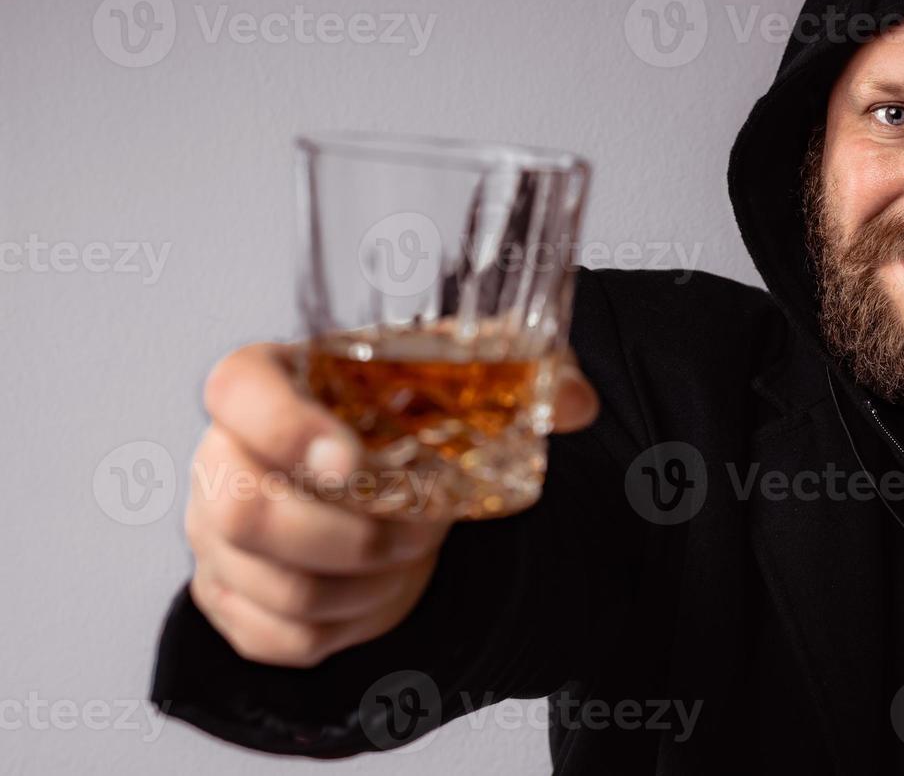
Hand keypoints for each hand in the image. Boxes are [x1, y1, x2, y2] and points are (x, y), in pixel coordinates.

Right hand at [184, 341, 597, 666]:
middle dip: (357, 532)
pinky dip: (350, 626)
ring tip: (415, 550)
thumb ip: (521, 376)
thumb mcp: (460, 380)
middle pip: (246, 510)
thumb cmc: (402, 414)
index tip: (353, 459)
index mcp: (269, 379)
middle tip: (425, 524)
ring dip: (370, 582)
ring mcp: (213, 533)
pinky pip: (281, 637)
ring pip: (279, 585)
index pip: (235, 390)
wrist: (376, 470)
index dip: (283, 427)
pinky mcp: (229, 596)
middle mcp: (221, 455)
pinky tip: (382, 587)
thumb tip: (580, 402)